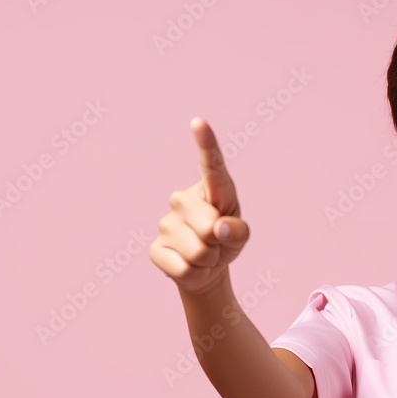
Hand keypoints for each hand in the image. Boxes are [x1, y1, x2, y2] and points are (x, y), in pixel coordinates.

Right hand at [150, 117, 249, 295]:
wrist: (206, 268)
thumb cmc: (226, 241)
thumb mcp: (241, 236)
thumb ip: (239, 230)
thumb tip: (218, 229)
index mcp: (211, 190)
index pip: (211, 166)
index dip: (206, 145)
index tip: (199, 123)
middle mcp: (183, 200)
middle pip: (210, 229)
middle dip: (220, 244)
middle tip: (216, 244)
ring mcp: (166, 223)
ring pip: (199, 252)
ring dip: (208, 261)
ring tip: (204, 255)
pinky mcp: (155, 248)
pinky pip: (184, 269)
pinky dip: (194, 275)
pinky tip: (190, 266)